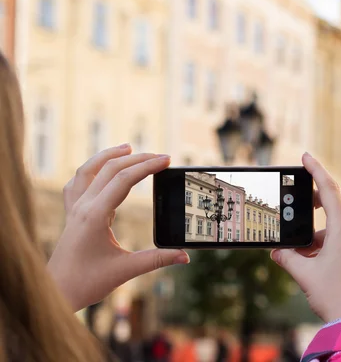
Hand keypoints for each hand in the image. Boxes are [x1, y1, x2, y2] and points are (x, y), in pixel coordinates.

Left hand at [48, 144, 189, 310]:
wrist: (56, 292)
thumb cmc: (86, 282)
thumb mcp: (126, 270)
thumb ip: (157, 260)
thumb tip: (185, 256)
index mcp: (94, 215)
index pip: (124, 179)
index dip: (148, 166)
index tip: (166, 160)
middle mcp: (82, 206)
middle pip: (110, 169)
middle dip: (137, 159)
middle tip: (160, 156)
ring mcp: (74, 209)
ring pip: (88, 170)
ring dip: (109, 156)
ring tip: (128, 147)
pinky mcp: (71, 214)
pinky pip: (78, 183)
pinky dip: (90, 170)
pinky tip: (99, 169)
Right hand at [271, 153, 340, 331]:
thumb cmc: (336, 297)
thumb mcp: (305, 274)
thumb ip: (288, 258)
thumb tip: (277, 252)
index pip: (329, 189)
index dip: (316, 170)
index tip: (306, 156)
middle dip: (321, 197)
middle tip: (303, 205)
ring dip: (323, 224)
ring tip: (303, 247)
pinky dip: (332, 237)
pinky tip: (315, 259)